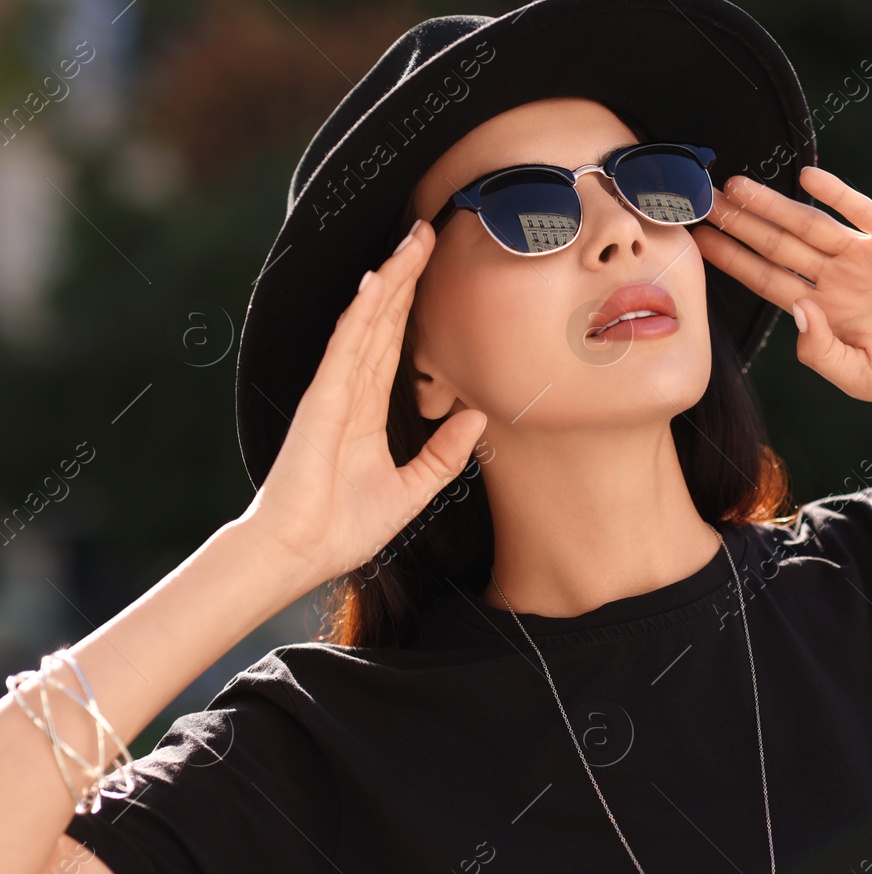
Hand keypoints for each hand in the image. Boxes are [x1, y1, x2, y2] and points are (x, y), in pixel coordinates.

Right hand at [235, 221, 486, 587]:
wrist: (301, 553)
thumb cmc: (344, 528)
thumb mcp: (414, 490)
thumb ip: (444, 454)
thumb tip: (477, 417)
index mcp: (366, 410)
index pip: (395, 344)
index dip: (411, 305)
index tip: (431, 267)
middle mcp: (349, 391)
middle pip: (383, 320)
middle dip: (404, 275)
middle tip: (426, 230)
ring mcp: (334, 392)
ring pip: (367, 323)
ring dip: (389, 280)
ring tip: (410, 240)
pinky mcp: (322, 401)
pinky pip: (346, 348)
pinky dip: (362, 315)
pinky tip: (378, 284)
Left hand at [691, 165, 871, 411]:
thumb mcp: (861, 379)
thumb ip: (820, 350)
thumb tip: (796, 307)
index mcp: (824, 313)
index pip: (766, 280)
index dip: (732, 260)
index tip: (698, 243)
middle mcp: (837, 280)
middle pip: (777, 245)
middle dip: (740, 224)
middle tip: (701, 201)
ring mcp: (865, 256)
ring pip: (809, 224)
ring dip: (773, 205)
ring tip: (736, 187)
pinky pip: (860, 210)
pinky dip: (835, 193)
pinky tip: (806, 178)